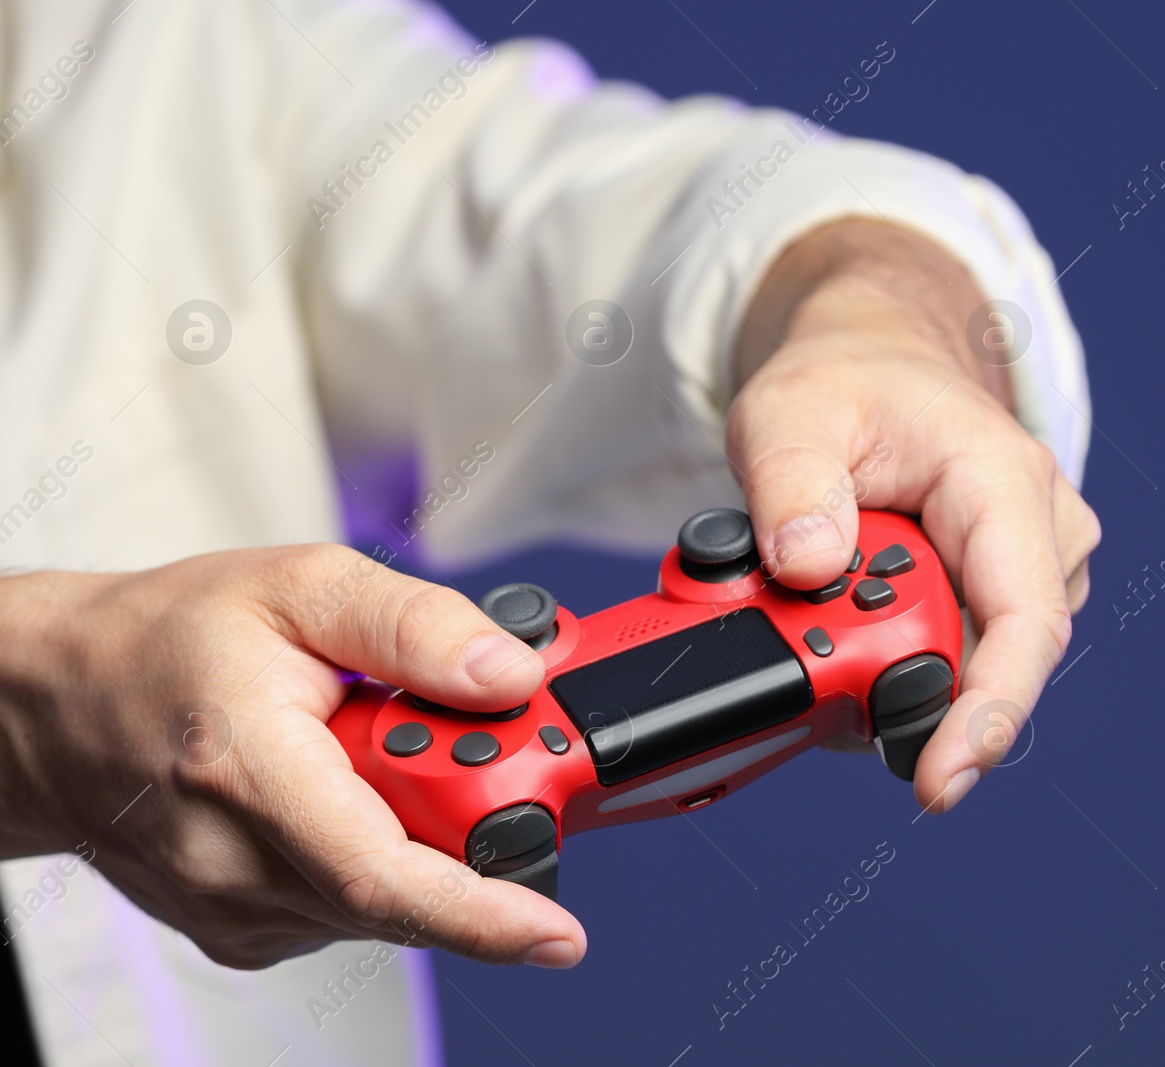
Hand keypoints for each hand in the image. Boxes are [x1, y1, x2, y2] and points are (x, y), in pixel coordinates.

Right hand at [0, 546, 584, 968]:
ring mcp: (235, 911)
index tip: (559, 934)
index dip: (484, 915)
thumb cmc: (164, 641)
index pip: (382, 875)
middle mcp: (235, 864)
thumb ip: (415, 627)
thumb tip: (509, 675)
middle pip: (406, 887)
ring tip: (378, 750)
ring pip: (385, 903)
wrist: (53, 702)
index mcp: (248, 770)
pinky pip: (351, 910)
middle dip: (472, 827)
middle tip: (468, 746)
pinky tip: (347, 794)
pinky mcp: (243, 933)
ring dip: (422, 836)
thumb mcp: (300, 587)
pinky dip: (381, 856)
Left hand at [728, 218, 1099, 812]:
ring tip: (820, 604)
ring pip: (966, 664)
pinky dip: (892, 654)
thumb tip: (807, 567)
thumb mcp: (788, 412)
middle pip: (985, 661)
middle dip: (892, 682)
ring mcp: (1030, 568)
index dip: (987, 713)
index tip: (939, 781)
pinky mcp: (1002, 596)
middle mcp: (1041, 531)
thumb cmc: (846, 383)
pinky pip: (954, 655)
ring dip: (886, 663)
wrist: (876, 365)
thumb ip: (790, 484)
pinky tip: (849, 618)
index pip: (1023, 621)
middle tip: (802, 646)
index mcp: (1004, 481)